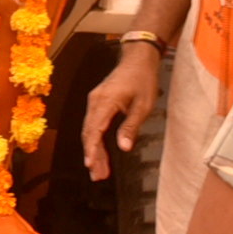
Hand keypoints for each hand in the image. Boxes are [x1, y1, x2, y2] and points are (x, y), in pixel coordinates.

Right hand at [79, 44, 160, 181]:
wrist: (138, 58)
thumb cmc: (143, 79)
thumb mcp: (143, 105)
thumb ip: (131, 127)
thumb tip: (124, 147)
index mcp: (106, 101)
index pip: (94, 131)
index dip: (92, 150)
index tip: (92, 165)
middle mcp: (96, 101)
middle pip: (89, 133)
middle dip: (92, 156)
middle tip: (97, 175)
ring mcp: (95, 100)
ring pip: (90, 129)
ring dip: (93, 150)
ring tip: (99, 170)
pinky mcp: (98, 101)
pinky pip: (93, 123)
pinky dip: (95, 139)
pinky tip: (100, 152)